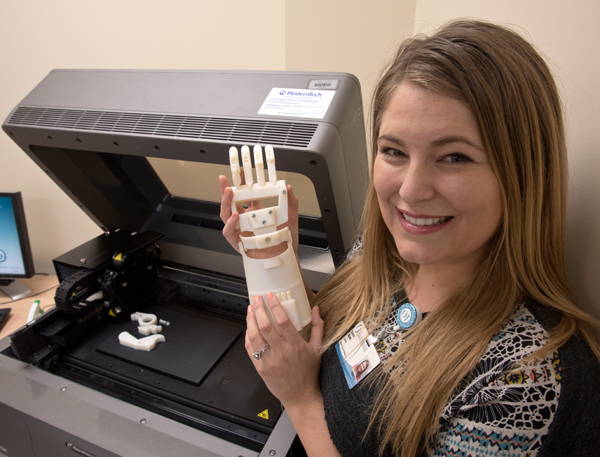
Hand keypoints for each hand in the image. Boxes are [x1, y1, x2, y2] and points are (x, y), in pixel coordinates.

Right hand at [218, 174, 299, 257]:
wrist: (284, 258)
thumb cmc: (284, 241)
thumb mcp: (290, 218)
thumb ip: (291, 203)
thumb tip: (289, 188)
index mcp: (255, 212)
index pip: (244, 194)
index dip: (241, 183)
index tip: (239, 172)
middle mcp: (244, 220)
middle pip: (230, 202)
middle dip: (225, 190)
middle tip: (225, 180)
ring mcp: (239, 230)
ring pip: (225, 214)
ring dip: (225, 203)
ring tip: (229, 193)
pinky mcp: (237, 241)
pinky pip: (229, 231)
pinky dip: (230, 223)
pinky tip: (235, 216)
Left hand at [246, 292, 323, 409]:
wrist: (300, 396)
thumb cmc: (309, 373)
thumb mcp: (318, 349)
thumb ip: (318, 327)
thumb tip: (316, 309)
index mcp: (295, 346)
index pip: (283, 321)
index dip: (275, 306)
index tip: (271, 296)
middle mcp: (281, 352)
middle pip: (265, 326)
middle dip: (260, 309)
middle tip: (258, 299)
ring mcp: (269, 360)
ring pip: (255, 336)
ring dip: (251, 320)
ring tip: (251, 309)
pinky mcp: (260, 367)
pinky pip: (250, 348)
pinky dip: (248, 335)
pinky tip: (249, 327)